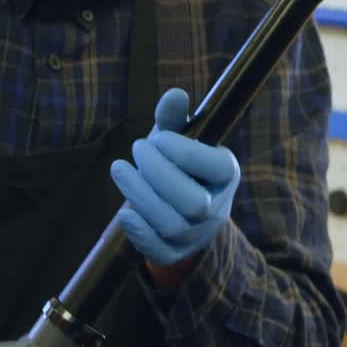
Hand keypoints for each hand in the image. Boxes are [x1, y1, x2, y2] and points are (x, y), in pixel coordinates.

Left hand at [110, 88, 240, 268]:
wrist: (175, 206)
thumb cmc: (176, 163)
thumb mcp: (176, 138)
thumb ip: (173, 119)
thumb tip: (175, 94)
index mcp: (226, 174)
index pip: (216, 167)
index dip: (184, 151)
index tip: (158, 137)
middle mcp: (216, 208)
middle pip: (193, 202)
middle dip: (158, 173)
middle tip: (137, 147)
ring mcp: (197, 235)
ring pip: (172, 224)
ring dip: (140, 195)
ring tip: (119, 168)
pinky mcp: (174, 253)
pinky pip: (159, 251)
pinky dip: (139, 232)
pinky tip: (124, 212)